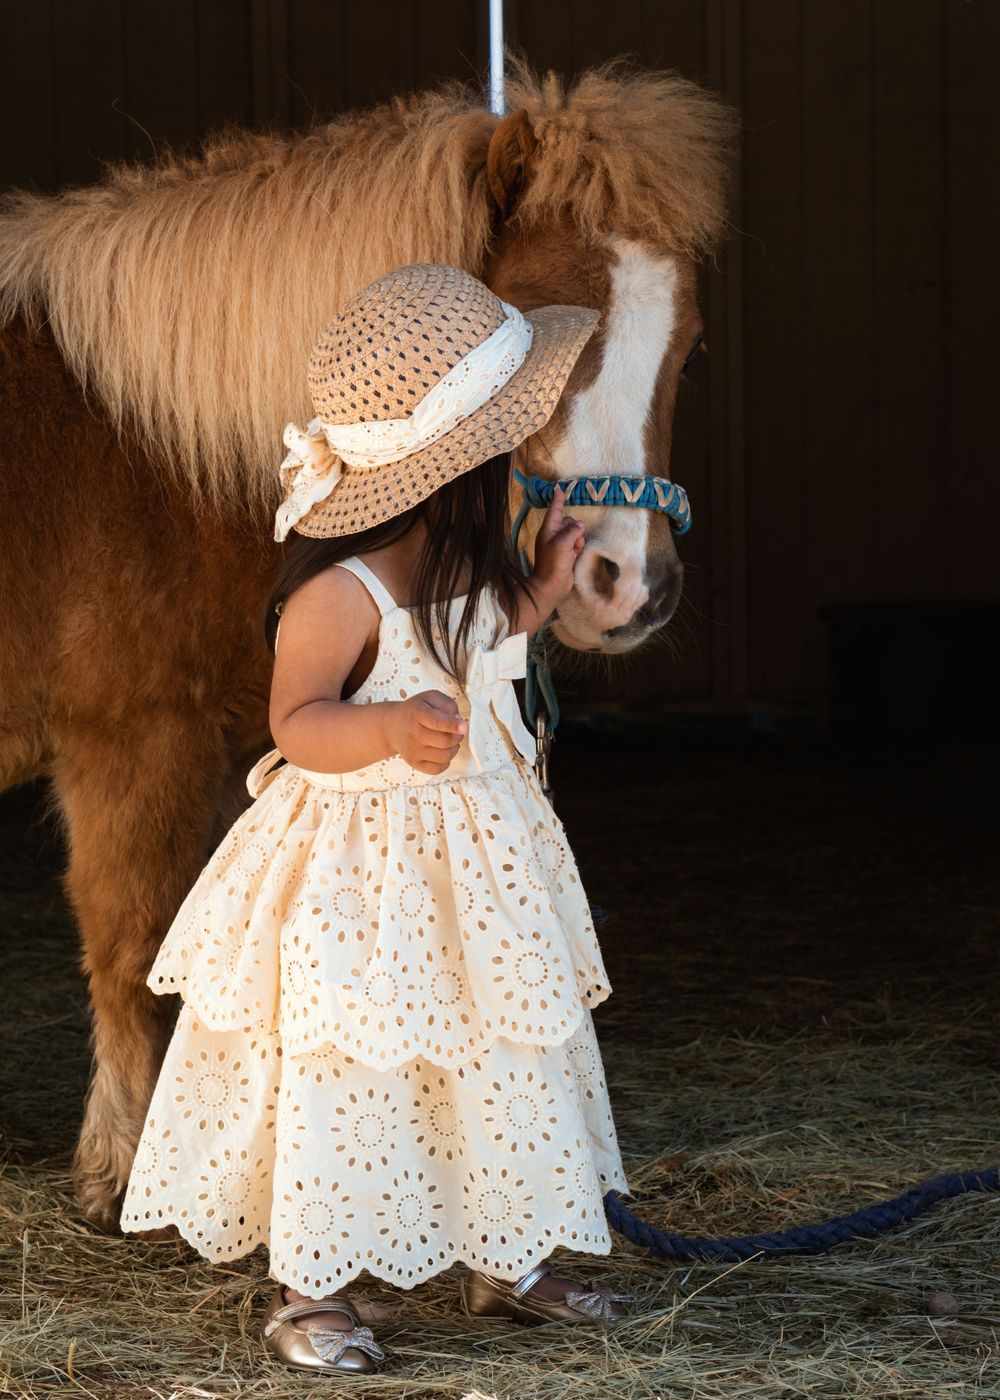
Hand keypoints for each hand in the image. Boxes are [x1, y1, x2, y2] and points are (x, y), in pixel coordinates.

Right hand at [383, 689, 466, 774]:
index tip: (464, 726)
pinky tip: (442, 751)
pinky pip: (437, 769)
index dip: (453, 725)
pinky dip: (446, 761)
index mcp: (418, 714)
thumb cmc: (415, 711)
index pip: (437, 722)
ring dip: (453, 749)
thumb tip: (458, 720)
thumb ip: (448, 704)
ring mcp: (413, 751)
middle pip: (445, 741)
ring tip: (450, 741)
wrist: (393, 726)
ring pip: (444, 756)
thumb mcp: (430, 698)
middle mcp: (414, 734)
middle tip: (457, 731)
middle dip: (457, 736)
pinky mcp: (414, 763)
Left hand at [530, 485, 584, 605]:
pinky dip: (578, 548)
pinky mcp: (567, 553)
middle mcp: (554, 535)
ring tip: (572, 552)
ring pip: (576, 533)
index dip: (558, 500)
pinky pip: (577, 543)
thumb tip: (580, 526)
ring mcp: (561, 544)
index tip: (560, 488)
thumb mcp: (562, 543)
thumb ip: (572, 531)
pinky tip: (574, 556)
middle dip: (575, 529)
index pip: (555, 511)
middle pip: (569, 521)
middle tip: (572, 542)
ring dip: (578, 540)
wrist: (551, 585)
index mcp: (548, 530)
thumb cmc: (553, 563)